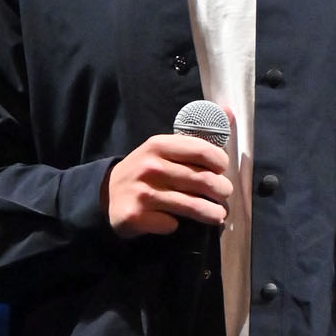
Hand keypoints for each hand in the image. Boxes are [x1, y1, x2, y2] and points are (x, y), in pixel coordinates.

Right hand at [103, 125, 232, 237]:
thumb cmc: (145, 170)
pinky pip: (171, 224)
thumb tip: (229, 110)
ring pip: (193, 206)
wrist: (107, 194)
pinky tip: (176, 221)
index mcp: (159, 145)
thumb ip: (196, 134)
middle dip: (221, 190)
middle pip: (203, 181)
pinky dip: (177, 225)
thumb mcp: (163, 148)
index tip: (222, 169)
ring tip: (218, 214)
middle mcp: (151, 167)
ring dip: (212, 213)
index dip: (221, 162)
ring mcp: (143, 193)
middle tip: (223, 194)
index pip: (203, 150)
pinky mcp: (137, 216)